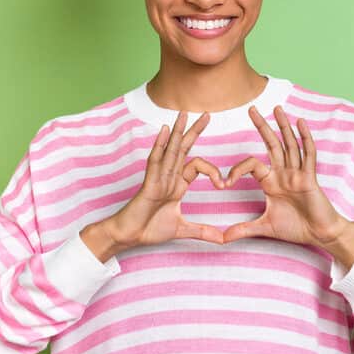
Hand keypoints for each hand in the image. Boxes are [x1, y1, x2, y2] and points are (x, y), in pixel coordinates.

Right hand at [107, 109, 226, 248]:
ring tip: (184, 114)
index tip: (223, 184)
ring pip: (170, 150)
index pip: (197, 166)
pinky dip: (160, 145)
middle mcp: (168, 176)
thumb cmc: (149, 229)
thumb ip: (202, 231)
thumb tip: (222, 240)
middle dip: (195, 131)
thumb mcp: (182, 229)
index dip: (213, 171)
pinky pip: (155, 161)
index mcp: (176, 184)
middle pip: (183, 149)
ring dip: (178, 132)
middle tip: (207, 114)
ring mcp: (157, 178)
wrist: (129, 236)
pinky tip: (165, 130)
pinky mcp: (149, 183)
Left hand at [222, 104, 347, 246]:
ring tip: (277, 108)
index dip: (236, 169)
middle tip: (251, 109)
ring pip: (290, 145)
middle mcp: (283, 173)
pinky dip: (305, 139)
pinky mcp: (310, 178)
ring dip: (283, 126)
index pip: (252, 164)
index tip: (223, 183)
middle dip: (262, 126)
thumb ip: (243, 229)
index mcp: (271, 181)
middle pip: (272, 144)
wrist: (319, 235)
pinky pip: (308, 155)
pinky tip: (301, 123)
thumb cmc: (296, 228)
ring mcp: (298, 173)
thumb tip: (221, 238)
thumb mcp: (265, 227)